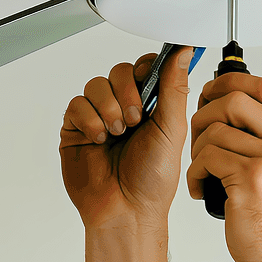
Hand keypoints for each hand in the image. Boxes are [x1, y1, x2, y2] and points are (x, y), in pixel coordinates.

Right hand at [60, 47, 192, 231]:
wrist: (126, 210)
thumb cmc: (152, 180)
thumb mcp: (172, 129)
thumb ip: (174, 87)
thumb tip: (185, 51)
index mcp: (153, 107)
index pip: (146, 68)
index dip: (146, 68)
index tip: (149, 78)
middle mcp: (125, 109)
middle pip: (119, 71)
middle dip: (126, 92)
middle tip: (135, 119)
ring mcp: (100, 117)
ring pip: (96, 85)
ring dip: (108, 107)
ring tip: (118, 134)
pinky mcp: (77, 129)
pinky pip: (76, 105)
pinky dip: (89, 119)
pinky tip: (100, 139)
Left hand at [187, 73, 261, 261]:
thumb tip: (239, 106)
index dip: (232, 81)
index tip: (213, 92)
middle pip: (236, 100)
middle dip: (206, 112)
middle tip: (198, 134)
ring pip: (216, 130)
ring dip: (197, 148)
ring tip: (201, 169)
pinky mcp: (251, 181)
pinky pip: (207, 157)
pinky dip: (194, 171)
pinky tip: (199, 187)